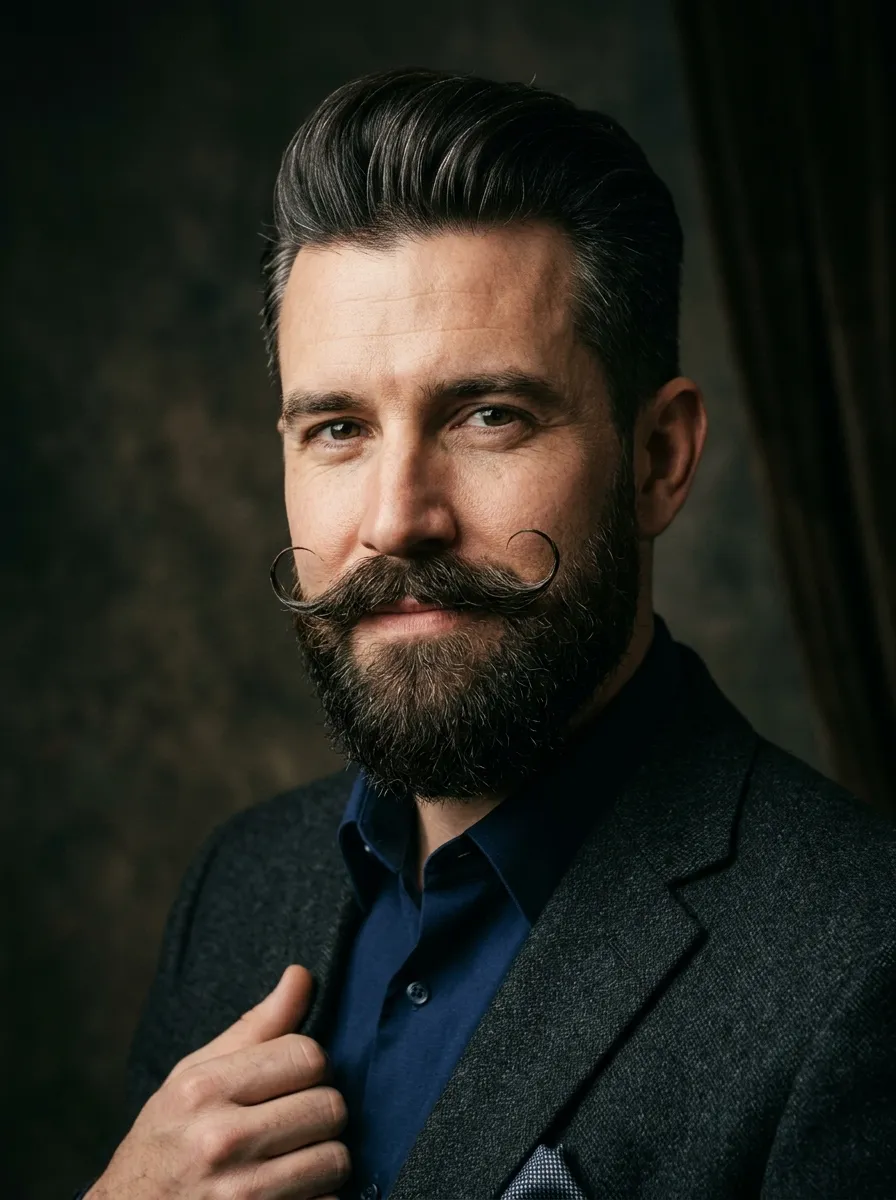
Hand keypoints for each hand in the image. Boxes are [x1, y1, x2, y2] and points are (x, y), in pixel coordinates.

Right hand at [86, 965, 349, 1198]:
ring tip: (294, 1156)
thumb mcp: (194, 1075)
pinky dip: (318, 1197)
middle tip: (296, 1119)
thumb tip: (301, 974)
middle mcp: (221, 1141)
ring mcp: (241, 1195)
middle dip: (321, 1111)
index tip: (293, 1078)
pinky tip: (288, 1190)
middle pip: (329, 1106)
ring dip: (325, 1158)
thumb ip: (256, 1027)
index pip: (307, 1056)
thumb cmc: (167, 1139)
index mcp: (204, 1090)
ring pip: (336, 1159)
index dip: (310, 1065)